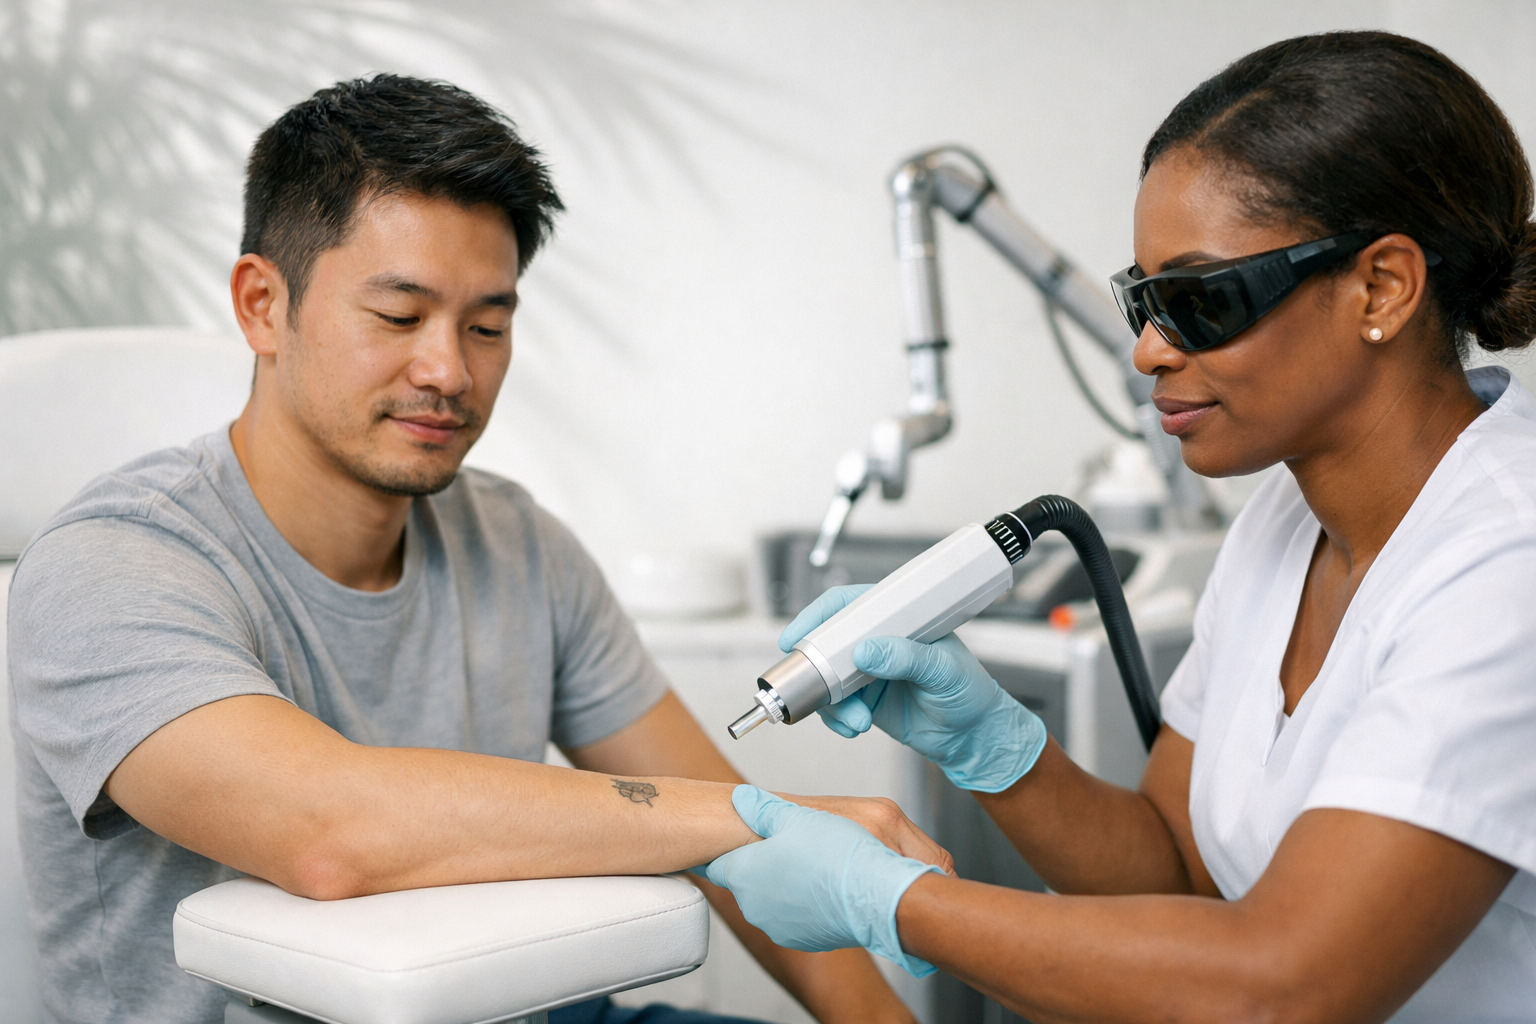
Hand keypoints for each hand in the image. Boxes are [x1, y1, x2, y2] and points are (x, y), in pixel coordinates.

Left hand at [706, 786, 940, 975]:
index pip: (716, 863)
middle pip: (749, 880)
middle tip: (788, 845)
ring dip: (786, 883)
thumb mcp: (796, 817)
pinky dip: (806, 902)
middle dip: (763, 864)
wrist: (878, 895)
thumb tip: (740, 799)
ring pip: (774, 899)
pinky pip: (797, 915)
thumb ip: (762, 810)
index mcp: (745, 875)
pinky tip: (827, 885)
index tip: (729, 841)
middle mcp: (755, 908)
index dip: (725, 848)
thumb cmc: (838, 853)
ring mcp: (780, 928)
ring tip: (815, 863)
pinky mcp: (805, 940)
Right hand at [780, 586, 1046, 791]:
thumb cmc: (970, 692)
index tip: (797, 636)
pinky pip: (834, 706)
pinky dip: (837, 719)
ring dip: (832, 702)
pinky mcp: (864, 700)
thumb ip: (906, 658)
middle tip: (810, 685)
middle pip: (827, 642)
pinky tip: (854, 727)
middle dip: (814, 666)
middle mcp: (877, 641)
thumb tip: (865, 651)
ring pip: (826, 679)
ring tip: (857, 720)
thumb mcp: (943, 670)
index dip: (818, 616)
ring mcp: (867, 672)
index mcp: (897, 619)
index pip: (849, 605)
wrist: (974, 737)